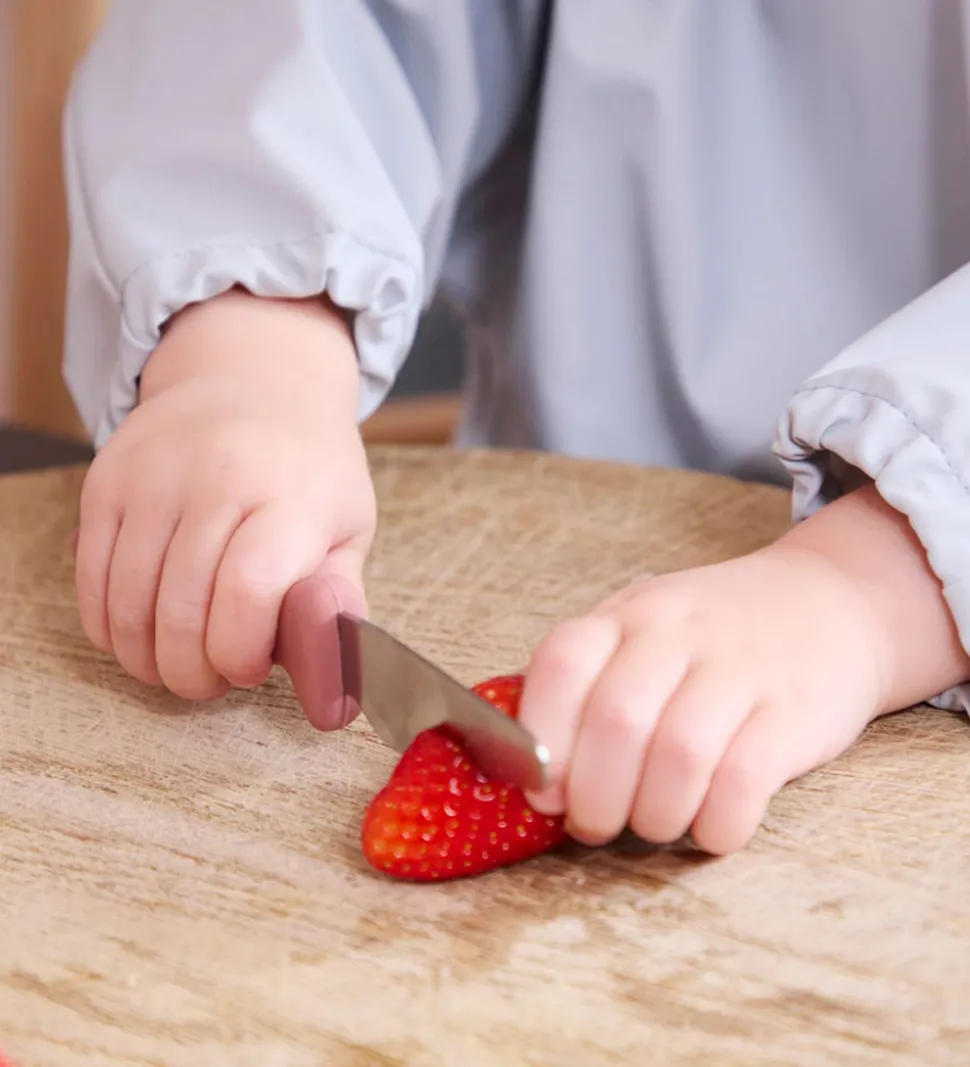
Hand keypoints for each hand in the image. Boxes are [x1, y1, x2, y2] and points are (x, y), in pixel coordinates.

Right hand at [75, 289, 375, 726]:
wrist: (252, 378)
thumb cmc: (308, 467)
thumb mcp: (348, 526)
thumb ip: (337, 606)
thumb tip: (336, 700)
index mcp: (291, 494)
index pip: (249, 591)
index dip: (239, 652)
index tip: (249, 669)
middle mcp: (217, 477)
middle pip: (180, 609)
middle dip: (191, 672)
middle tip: (210, 680)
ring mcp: (153, 477)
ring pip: (127, 603)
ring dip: (147, 659)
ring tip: (176, 664)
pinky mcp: (106, 482)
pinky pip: (91, 578)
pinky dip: (109, 627)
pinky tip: (138, 636)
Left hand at [517, 486, 969, 853]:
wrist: (831, 602)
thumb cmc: (715, 636)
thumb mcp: (644, 631)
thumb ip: (591, 687)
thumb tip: (537, 781)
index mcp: (628, 615)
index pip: (562, 663)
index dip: (541, 737)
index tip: (543, 791)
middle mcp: (678, 633)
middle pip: (616, 720)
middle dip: (594, 797)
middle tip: (596, 826)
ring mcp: (740, 668)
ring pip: (679, 753)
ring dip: (654, 814)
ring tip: (654, 825)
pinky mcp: (794, 711)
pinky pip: (745, 779)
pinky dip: (718, 823)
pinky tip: (712, 828)